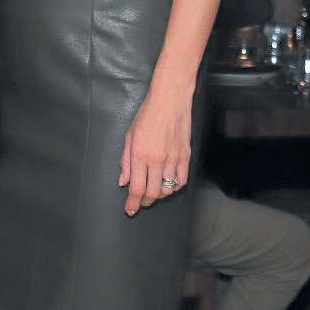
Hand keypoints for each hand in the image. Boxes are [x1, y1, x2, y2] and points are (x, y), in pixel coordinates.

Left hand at [118, 89, 192, 215]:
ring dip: (159, 195)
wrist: (170, 99)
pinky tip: (169, 184)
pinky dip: (175, 187)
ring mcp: (174, 158)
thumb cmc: (147, 114)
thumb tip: (123, 181)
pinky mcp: (186, 155)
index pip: (137, 188)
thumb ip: (126, 161)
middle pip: (152, 193)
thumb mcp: (129, 136)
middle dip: (144, 201)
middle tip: (140, 201)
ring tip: (154, 191)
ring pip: (168, 189)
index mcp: (140, 155)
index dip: (132, 203)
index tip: (130, 210)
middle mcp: (157, 160)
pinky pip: (182, 180)